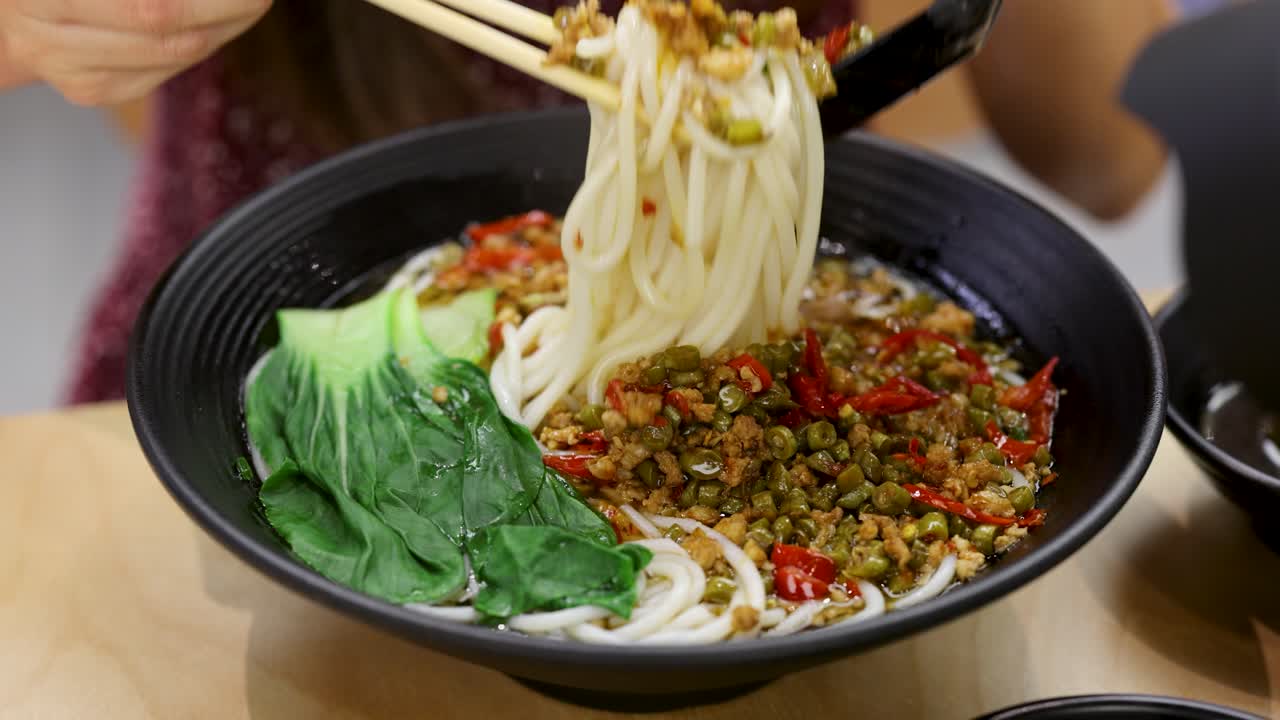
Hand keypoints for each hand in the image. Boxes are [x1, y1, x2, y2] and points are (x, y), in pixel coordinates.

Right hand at [0, 0, 270, 104]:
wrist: (9, 12)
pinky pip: (163, 72)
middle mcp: (47, 26)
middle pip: (163, 20)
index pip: (152, 4)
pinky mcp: (89, 91)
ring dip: (224, 26)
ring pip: (173, 53)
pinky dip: (201, 46)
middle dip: (227, 6)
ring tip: (250, 3)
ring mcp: (68, 67)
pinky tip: (218, 26)